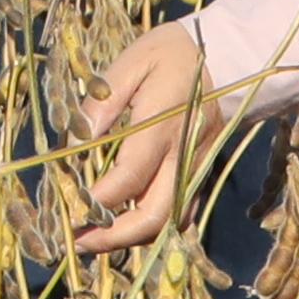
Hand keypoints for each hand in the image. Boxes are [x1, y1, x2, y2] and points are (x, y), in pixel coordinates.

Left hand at [67, 15, 220, 256]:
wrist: (229, 60)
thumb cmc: (172, 55)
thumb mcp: (132, 62)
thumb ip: (103, 100)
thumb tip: (76, 139)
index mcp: (163, 126)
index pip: (129, 178)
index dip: (98, 202)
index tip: (69, 211)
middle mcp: (183, 155)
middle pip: (155, 215)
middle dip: (115, 238)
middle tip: (78, 243)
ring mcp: (196, 168)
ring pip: (169, 221)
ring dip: (132, 238)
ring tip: (94, 240)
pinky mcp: (201, 173)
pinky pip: (180, 212)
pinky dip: (152, 227)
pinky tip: (123, 226)